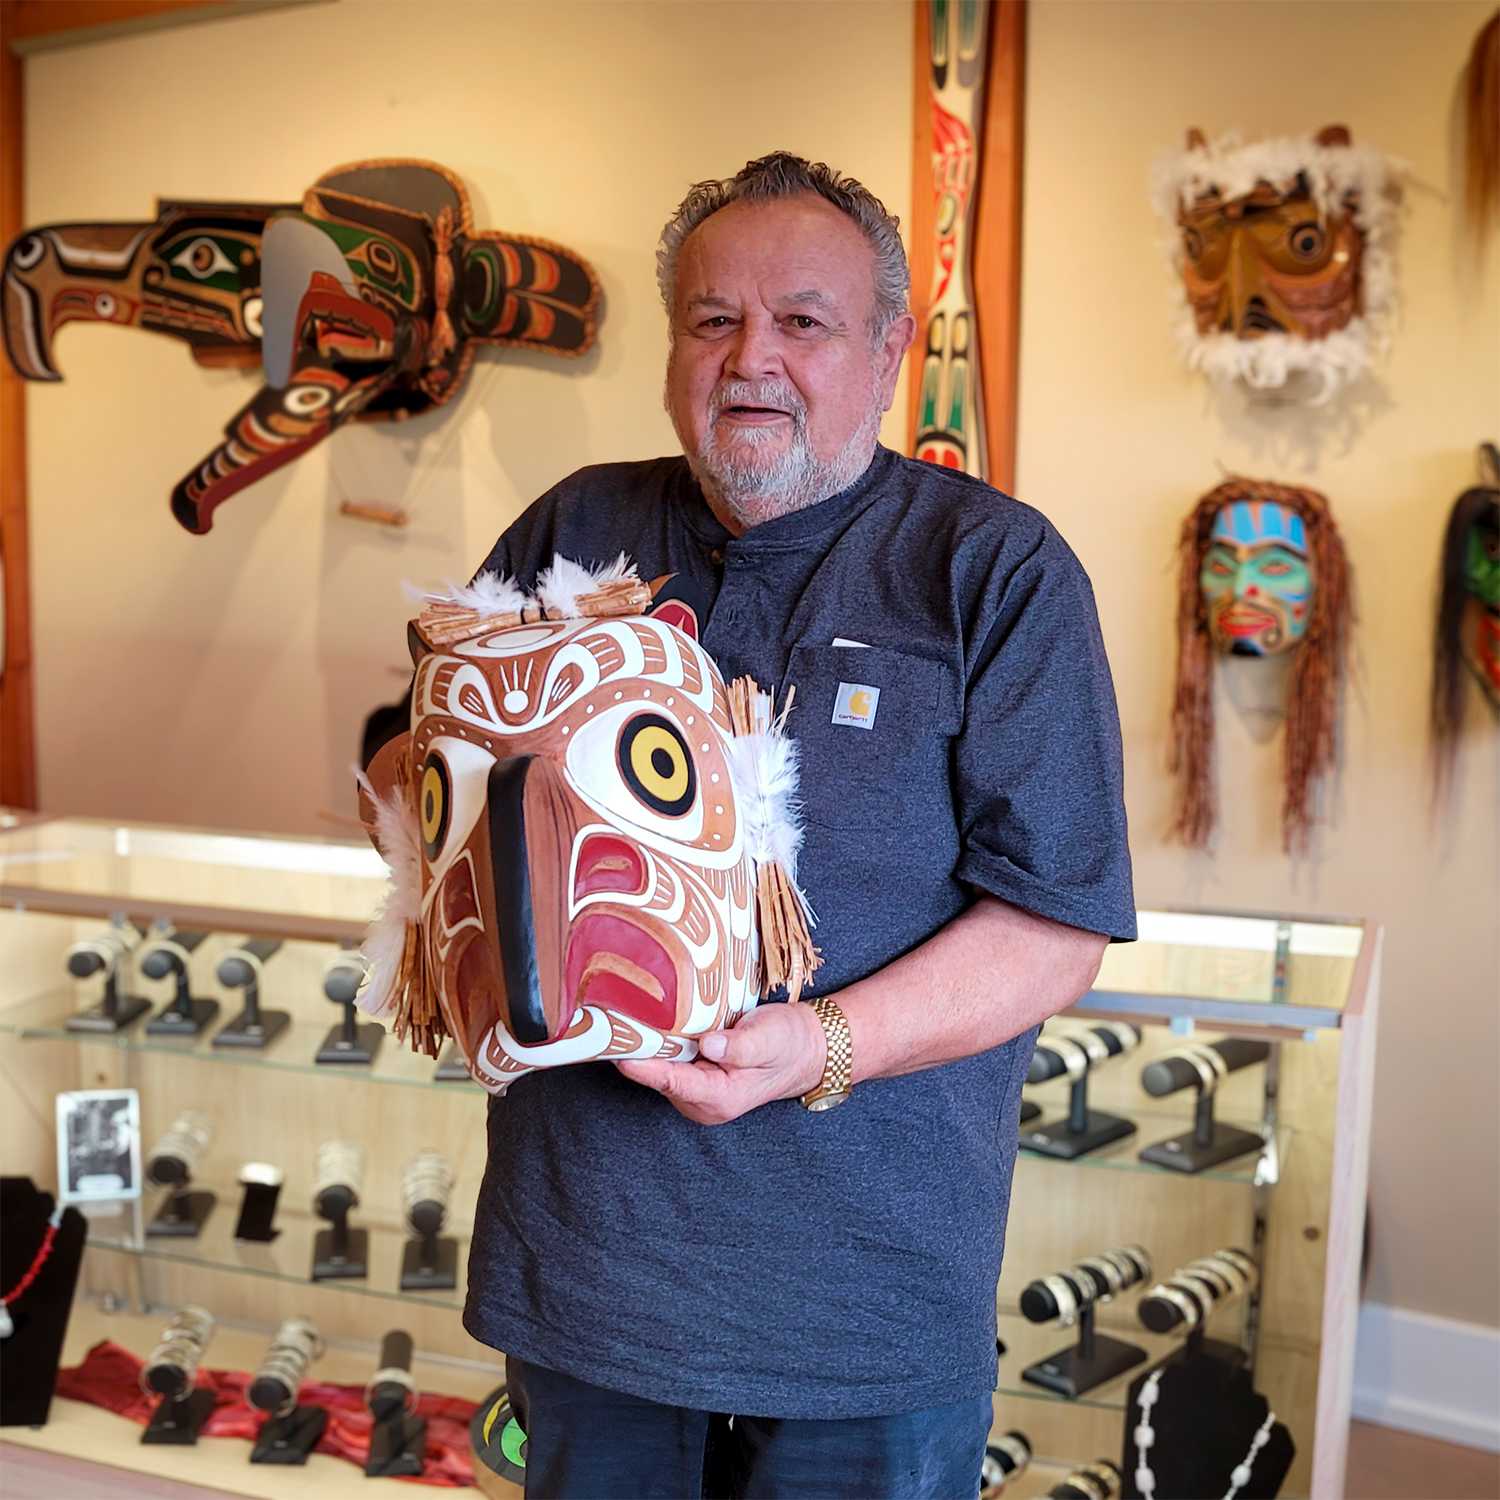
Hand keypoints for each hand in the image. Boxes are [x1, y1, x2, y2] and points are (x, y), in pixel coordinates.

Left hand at [614, 1002, 826, 1124]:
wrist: (803, 1048)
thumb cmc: (788, 1043)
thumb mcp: (771, 1039)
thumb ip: (741, 1045)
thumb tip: (709, 1044)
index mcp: (720, 1098)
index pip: (674, 1082)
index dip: (645, 1068)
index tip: (620, 1054)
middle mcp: (702, 1100)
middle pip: (659, 1075)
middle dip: (637, 1051)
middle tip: (611, 1021)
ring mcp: (696, 1089)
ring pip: (660, 1067)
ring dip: (644, 1045)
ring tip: (619, 1015)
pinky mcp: (694, 1074)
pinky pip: (668, 1060)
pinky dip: (656, 1042)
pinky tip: (643, 1019)